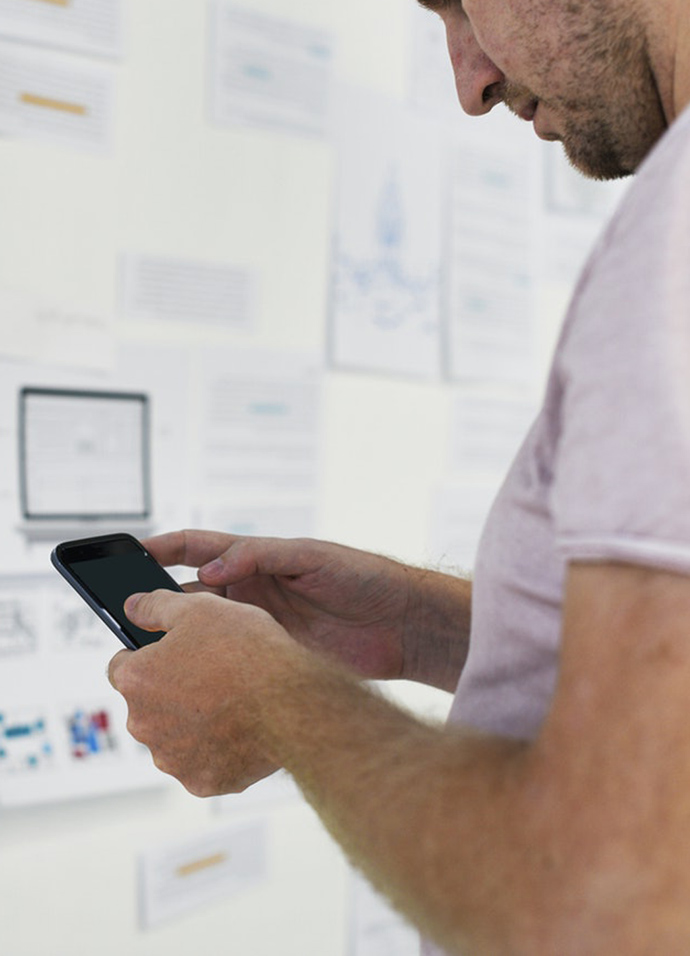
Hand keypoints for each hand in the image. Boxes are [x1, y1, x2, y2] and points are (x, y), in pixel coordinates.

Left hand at [108, 589, 298, 795]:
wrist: (291, 703)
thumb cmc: (248, 654)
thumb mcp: (200, 608)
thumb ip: (156, 606)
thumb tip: (133, 606)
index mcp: (137, 679)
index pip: (122, 666)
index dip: (148, 655)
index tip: (174, 653)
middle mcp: (144, 723)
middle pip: (149, 703)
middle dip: (172, 690)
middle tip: (212, 674)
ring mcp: (171, 757)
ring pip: (174, 735)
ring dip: (192, 721)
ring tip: (231, 701)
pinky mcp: (200, 780)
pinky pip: (202, 761)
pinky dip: (216, 748)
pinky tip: (240, 727)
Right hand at [142, 530, 416, 680]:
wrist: (404, 625)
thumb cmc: (361, 577)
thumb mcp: (311, 556)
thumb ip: (261, 556)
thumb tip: (210, 571)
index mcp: (256, 560)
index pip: (198, 549)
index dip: (163, 548)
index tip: (130, 553)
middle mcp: (251, 594)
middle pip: (190, 595)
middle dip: (155, 600)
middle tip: (124, 611)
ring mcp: (258, 630)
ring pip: (204, 635)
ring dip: (177, 641)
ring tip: (148, 652)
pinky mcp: (271, 661)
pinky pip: (230, 665)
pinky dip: (207, 671)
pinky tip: (188, 681)